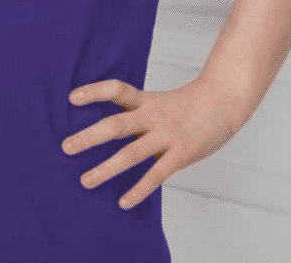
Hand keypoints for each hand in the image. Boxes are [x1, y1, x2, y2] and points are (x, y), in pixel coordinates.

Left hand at [61, 76, 250, 209]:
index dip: (94, 92)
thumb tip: (111, 128)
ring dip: (106, 168)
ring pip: (131, 154)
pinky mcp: (181, 154)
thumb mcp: (159, 101)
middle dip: (89, 137)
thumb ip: (138, 113)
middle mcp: (152, 116)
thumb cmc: (188, 104)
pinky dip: (139, 189)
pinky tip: (123, 201)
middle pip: (116, 125)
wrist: (224, 101)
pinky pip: (156, 175)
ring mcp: (166, 136)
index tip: (71, 98)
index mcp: (146, 100)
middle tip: (66, 147)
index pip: (116, 90)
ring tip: (85, 180)